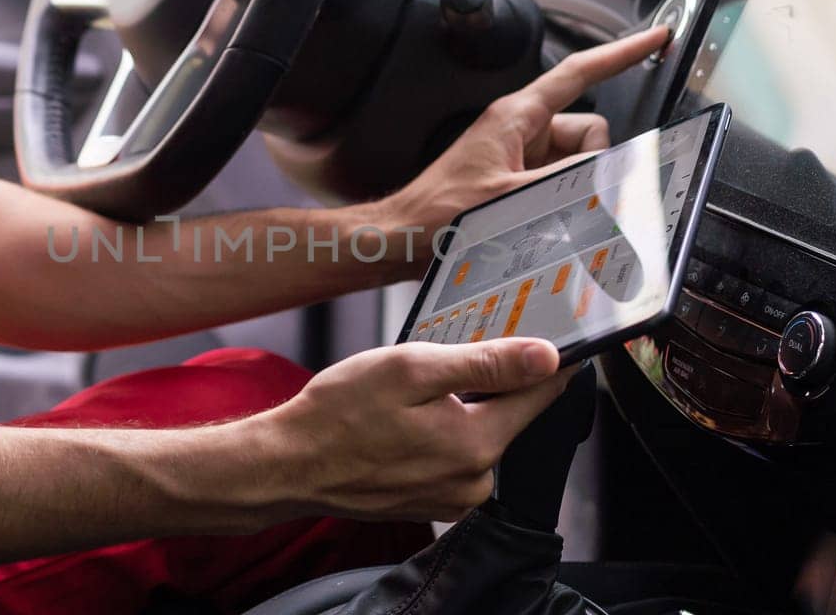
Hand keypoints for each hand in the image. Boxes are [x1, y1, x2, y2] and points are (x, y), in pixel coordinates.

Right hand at [260, 338, 571, 521]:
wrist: (290, 464)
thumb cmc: (339, 413)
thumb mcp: (410, 369)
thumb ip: (483, 364)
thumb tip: (545, 357)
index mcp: (476, 445)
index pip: (540, 395)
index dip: (545, 359)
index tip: (545, 333)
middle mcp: (474, 481)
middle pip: (510, 416)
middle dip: (490, 383)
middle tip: (446, 358)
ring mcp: (453, 498)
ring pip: (481, 436)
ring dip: (463, 409)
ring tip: (415, 393)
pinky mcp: (433, 503)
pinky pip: (456, 459)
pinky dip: (442, 434)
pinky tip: (406, 421)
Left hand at [377, 27, 670, 266]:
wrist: (404, 238)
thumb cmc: (438, 214)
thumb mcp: (510, 197)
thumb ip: (567, 183)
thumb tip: (612, 171)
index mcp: (517, 116)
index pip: (580, 73)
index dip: (622, 54)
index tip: (656, 38)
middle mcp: (521, 130)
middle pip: (589, 131)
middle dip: (590, 162)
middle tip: (554, 193)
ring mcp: (520, 156)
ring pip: (579, 161)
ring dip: (572, 187)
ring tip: (531, 211)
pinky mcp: (518, 180)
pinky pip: (561, 182)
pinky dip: (562, 201)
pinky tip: (534, 222)